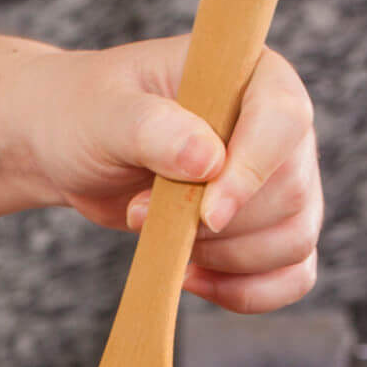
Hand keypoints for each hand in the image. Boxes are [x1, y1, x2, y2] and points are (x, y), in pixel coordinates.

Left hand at [13, 38, 322, 312]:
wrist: (72, 147)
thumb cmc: (88, 114)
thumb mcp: (104, 114)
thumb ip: (151, 129)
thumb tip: (207, 161)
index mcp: (253, 74)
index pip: (283, 122)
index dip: (252, 173)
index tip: (206, 215)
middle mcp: (279, 126)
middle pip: (290, 193)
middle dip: (215, 224)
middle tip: (141, 212)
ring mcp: (280, 179)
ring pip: (293, 239)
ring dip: (226, 259)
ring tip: (159, 236)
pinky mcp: (266, 226)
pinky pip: (292, 273)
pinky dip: (248, 291)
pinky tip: (191, 280)